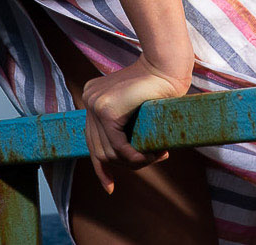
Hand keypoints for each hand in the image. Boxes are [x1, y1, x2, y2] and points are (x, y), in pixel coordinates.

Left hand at [79, 55, 190, 194]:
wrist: (166, 68)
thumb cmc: (157, 87)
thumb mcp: (132, 106)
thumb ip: (121, 124)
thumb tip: (117, 157)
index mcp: (92, 97)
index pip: (91, 139)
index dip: (101, 166)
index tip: (110, 187)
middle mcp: (89, 99)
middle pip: (99, 148)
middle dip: (125, 163)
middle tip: (151, 159)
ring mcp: (95, 104)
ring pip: (108, 152)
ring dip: (133, 161)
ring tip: (156, 156)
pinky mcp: (106, 111)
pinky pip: (118, 146)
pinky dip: (134, 157)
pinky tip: (150, 156)